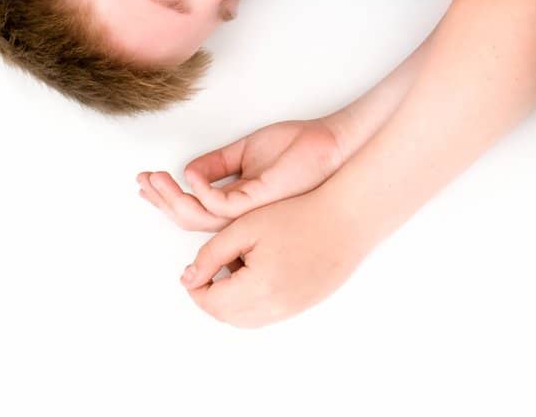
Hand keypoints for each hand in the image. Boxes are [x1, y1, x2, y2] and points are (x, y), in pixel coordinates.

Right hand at [137, 117, 346, 230]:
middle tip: (141, 181)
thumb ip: (218, 163)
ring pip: (200, 218)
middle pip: (191, 218)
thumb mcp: (247, 151)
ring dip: (172, 199)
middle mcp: (242, 213)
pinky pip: (220, 205)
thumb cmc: (296, 146)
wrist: (329, 143)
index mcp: (239, 203)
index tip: (146, 181)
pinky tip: (190, 176)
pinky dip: (201, 191)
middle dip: (162, 201)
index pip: (195, 208)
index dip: (168, 198)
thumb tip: (187, 170)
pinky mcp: (259, 202)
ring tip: (155, 179)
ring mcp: (250, 211)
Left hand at [179, 186, 370, 326]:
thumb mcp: (244, 227)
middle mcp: (274, 307)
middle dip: (211, 294)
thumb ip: (210, 254)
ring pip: (244, 319)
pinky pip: (265, 315)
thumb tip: (188, 278)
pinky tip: (260, 272)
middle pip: (224, 315)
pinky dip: (252, 301)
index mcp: (257, 287)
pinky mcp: (302, 307)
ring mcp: (290, 311)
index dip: (196, 284)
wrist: (346, 219)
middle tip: (212, 266)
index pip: (209, 302)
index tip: (195, 266)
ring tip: (238, 266)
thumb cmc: (299, 215)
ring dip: (231, 300)